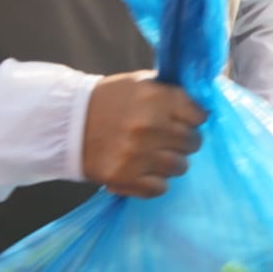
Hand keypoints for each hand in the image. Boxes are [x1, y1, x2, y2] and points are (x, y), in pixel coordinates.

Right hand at [82, 71, 206, 197]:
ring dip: (171, 162)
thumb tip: (205, 109)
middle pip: (193, 143)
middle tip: (171, 139)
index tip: (186, 120)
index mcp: (157, 98)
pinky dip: (155, 181)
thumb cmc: (109, 100)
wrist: (67, 122)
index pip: (199, 116)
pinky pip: (160, 188)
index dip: (194, 119)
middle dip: (185, 141)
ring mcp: (137, 155)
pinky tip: (144, 170)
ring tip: (156, 155)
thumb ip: (172, 93)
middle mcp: (150, 127)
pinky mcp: (124, 178)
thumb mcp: (141, 84)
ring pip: (180, 167)